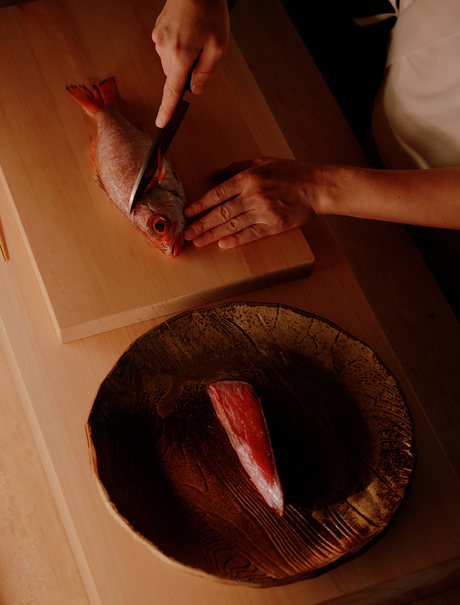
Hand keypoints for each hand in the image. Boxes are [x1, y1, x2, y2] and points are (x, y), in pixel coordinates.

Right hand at [152, 0, 229, 126]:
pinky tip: (188, 31)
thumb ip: (205, 72)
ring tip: (196, 36)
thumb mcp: (217, 46)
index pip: (172, 90)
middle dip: (188, 71)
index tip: (161, 123)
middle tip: (202, 51)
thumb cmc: (209, 11)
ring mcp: (158, 39)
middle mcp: (164, 49)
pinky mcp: (157, 31)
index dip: (167, 109)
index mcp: (180, 55)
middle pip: (174, 75)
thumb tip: (195, 89)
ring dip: (184, 58)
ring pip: (171, 63)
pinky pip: (167, 49)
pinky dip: (178, 47)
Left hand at [184, 158, 321, 247]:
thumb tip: (214, 175)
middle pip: (221, 212)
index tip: (188, 213)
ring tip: (198, 242)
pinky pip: (251, 234)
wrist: (316, 187)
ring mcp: (263, 212)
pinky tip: (222, 244)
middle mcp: (253, 195)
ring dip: (213, 235)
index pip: (218, 193)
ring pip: (232, 225)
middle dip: (201, 224)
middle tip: (187, 233)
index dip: (201, 205)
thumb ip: (235, 168)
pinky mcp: (274, 225)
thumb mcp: (261, 162)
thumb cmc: (290, 172)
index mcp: (248, 178)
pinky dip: (236, 240)